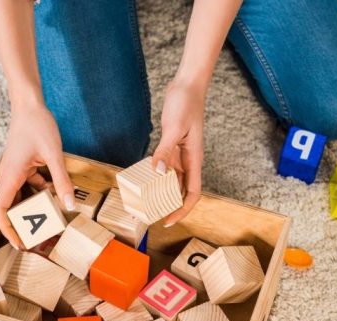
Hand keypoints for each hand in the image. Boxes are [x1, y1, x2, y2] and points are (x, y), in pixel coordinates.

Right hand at [0, 103, 74, 248]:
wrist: (30, 104)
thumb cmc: (37, 125)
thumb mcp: (54, 155)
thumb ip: (62, 181)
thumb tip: (69, 205)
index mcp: (10, 176)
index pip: (1, 210)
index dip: (8, 230)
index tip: (19, 243)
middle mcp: (9, 176)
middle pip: (11, 208)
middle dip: (23, 224)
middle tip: (40, 239)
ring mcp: (15, 171)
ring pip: (22, 196)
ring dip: (34, 208)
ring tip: (50, 221)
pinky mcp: (23, 165)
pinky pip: (30, 185)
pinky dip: (42, 191)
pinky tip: (56, 192)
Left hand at [152, 79, 204, 226]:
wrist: (187, 85)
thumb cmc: (186, 103)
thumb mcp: (174, 128)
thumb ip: (165, 150)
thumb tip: (158, 172)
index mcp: (194, 159)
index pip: (192, 193)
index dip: (182, 210)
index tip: (169, 220)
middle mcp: (188, 160)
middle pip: (181, 190)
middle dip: (168, 205)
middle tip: (149, 215)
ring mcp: (180, 153)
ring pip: (171, 180)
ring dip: (160, 191)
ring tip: (143, 202)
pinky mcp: (171, 145)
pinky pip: (163, 166)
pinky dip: (155, 174)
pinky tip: (142, 179)